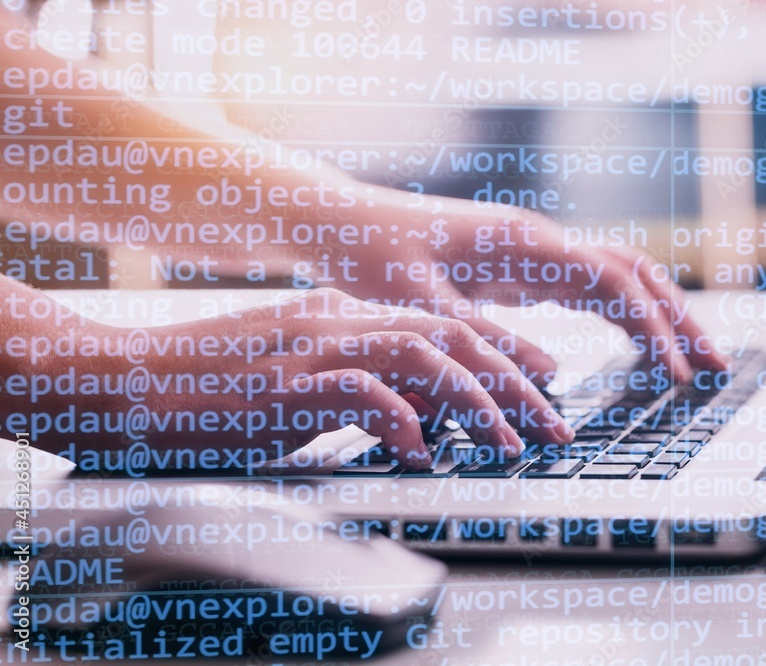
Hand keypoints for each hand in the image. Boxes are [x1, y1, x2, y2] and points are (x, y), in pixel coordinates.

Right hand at [17, 285, 572, 468]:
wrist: (121, 381)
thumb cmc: (204, 388)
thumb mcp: (296, 379)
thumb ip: (356, 386)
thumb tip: (418, 417)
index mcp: (342, 314)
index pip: (443, 325)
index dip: (502, 355)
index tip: (543, 388)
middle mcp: (336, 319)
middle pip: (450, 335)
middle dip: (512, 380)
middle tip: (554, 423)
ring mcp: (311, 347)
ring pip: (422, 355)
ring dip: (475, 401)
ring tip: (508, 443)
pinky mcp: (282, 384)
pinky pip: (361, 393)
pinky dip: (401, 420)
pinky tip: (421, 452)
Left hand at [343, 186, 727, 382]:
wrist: (342, 222)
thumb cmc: (372, 257)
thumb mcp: (421, 305)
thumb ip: (484, 339)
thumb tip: (550, 374)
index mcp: (523, 244)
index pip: (614, 281)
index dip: (653, 327)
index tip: (676, 374)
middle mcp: (538, 240)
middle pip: (633, 272)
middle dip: (677, 318)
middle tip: (713, 366)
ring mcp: (533, 250)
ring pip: (617, 276)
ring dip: (658, 315)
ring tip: (689, 360)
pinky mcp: (521, 264)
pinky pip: (587, 285)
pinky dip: (621, 314)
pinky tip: (633, 343)